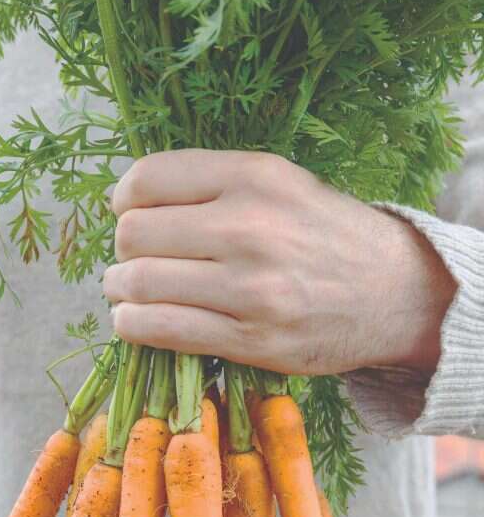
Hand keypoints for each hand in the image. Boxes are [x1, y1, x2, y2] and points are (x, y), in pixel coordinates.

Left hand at [104, 149, 455, 374]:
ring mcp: (249, 288)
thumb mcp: (283, 184)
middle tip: (133, 258)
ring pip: (140, 282)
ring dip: (120, 289)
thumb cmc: (329, 235)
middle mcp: (248, 227)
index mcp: (255, 177)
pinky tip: (134, 320)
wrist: (395, 294)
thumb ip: (215, 185)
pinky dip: (132, 325)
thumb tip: (132, 202)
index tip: (128, 212)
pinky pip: (161, 330)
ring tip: (128, 291)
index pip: (148, 179)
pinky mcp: (249, 338)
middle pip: (134, 233)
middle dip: (123, 248)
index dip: (124, 199)